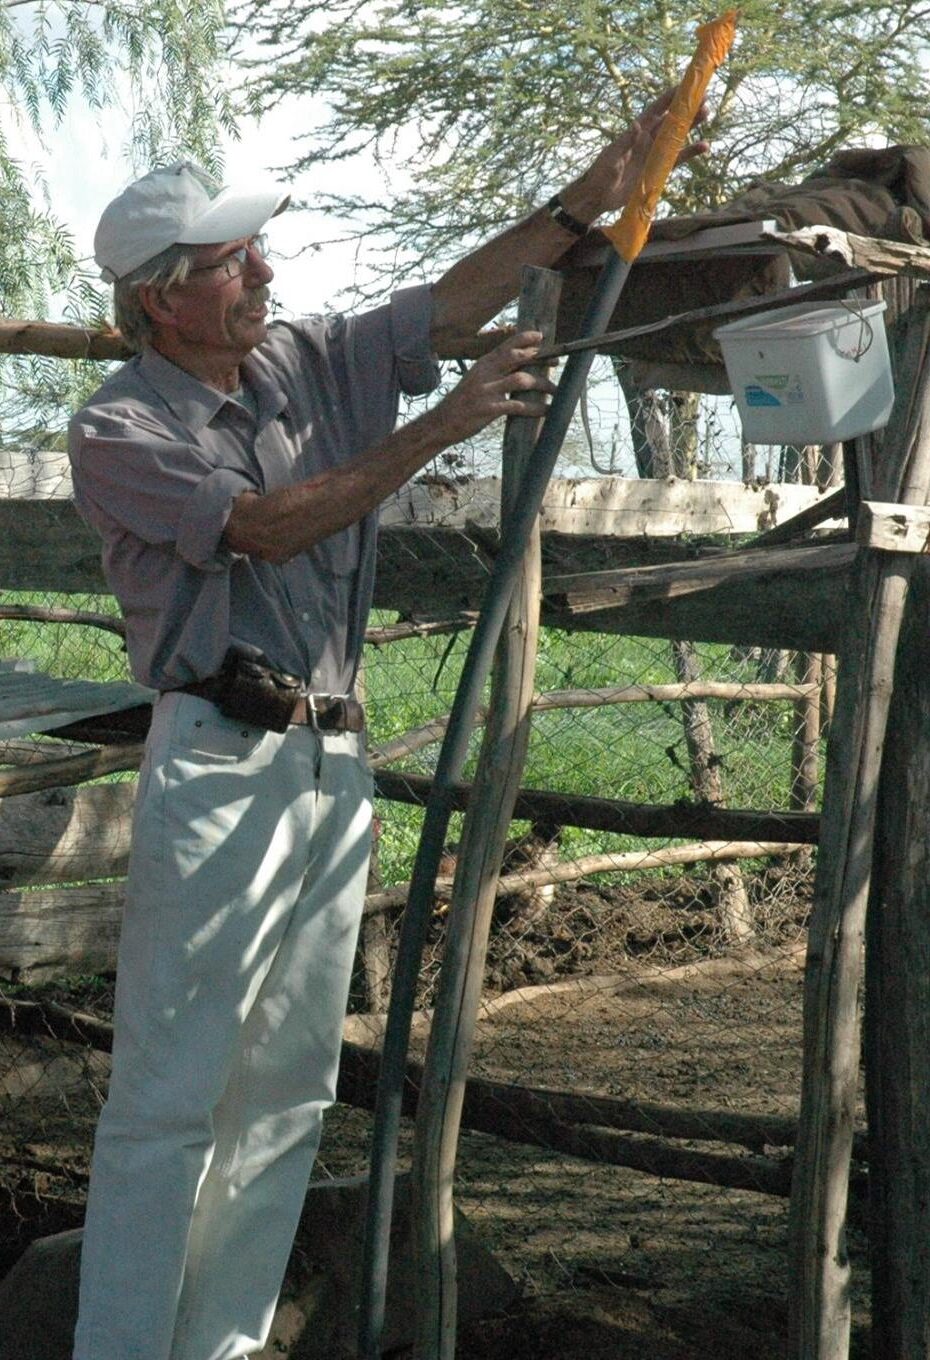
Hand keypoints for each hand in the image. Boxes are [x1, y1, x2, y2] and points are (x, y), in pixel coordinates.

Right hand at [430, 331, 556, 445]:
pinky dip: (535, 408)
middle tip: (556, 362)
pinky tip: (546, 411)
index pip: (505, 346)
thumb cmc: (463, 401)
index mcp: (483, 364)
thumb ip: (494, 371)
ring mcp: (487, 391)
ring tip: (555, 391)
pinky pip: (518, 406)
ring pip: (521, 381)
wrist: (443, 422)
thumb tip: (519, 367)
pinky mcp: (489, 409)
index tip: (540, 337)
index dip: (524, 339)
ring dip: (542, 385)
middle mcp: (485, 373)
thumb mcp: (475, 379)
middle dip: (539, 358)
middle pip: (516, 358)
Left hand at [560, 88, 709, 223]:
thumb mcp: (612, 156)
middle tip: (704, 99)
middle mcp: (648, 139)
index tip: (685, 87)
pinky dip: (690, 152)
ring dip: (692, 126)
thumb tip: (637, 125)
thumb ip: (626, 141)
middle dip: (686, 109)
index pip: (655, 110)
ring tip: (707, 114)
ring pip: (677, 136)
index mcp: (636, 131)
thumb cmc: (602, 172)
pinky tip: (704, 146)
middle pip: (671, 120)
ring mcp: (654, 153)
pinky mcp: (658, 169)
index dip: (669, 98)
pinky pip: (677, 158)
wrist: (599, 196)